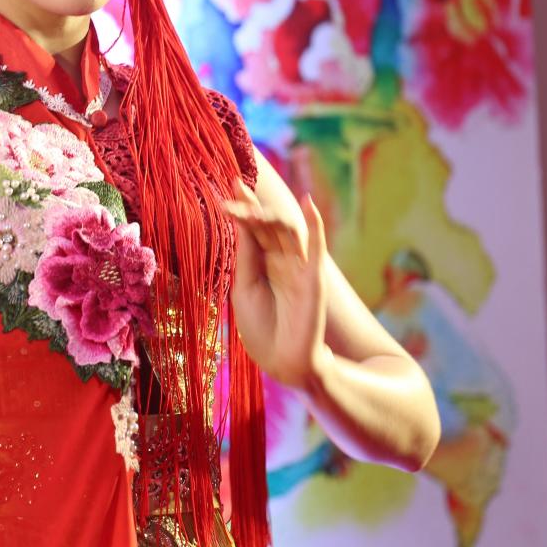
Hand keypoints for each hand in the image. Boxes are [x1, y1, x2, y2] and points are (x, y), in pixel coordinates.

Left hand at [226, 176, 330, 389]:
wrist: (284, 364)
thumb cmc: (262, 329)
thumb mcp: (243, 289)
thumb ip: (246, 257)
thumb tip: (241, 222)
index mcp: (264, 263)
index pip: (255, 227)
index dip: (244, 205)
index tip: (230, 182)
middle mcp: (283, 260)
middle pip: (269, 223)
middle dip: (252, 205)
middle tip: (234, 185)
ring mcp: (300, 267)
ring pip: (287, 230)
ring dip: (269, 213)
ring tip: (250, 204)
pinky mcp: (314, 280)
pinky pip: (317, 248)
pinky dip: (315, 224)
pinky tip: (308, 203)